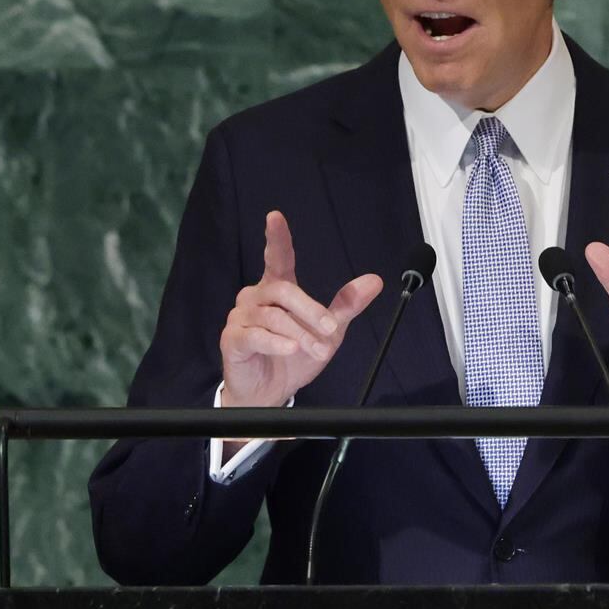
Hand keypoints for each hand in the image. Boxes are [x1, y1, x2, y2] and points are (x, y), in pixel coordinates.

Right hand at [220, 211, 383, 413]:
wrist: (269, 392)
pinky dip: (276, 343)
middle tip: (330, 329)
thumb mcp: (328, 331)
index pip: (277, 258)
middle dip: (311, 310)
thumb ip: (347, 305)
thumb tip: (375, 281)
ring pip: (274, 317)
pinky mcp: (233, 339)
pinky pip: (255, 335)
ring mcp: (241, 318)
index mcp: (277, 289)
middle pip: (284, 291)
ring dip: (300, 335)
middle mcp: (256, 297)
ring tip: (317, 351)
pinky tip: (290, 350)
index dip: (277, 237)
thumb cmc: (293, 356)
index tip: (275, 217)